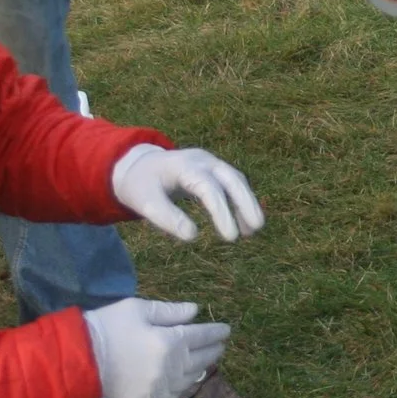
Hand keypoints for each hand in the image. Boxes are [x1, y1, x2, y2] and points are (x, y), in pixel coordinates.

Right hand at [82, 297, 230, 397]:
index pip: (203, 335)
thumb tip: (195, 312)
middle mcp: (173, 367)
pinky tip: (187, 381)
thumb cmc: (108, 327)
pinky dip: (185, 386)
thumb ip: (170, 311)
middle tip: (220, 344)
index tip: (226, 330)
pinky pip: (177, 395)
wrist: (80, 360)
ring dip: (203, 367)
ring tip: (207, 361)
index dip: (216, 332)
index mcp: (171, 341)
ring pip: (192, 378)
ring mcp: (163, 387)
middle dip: (214, 349)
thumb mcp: (138, 309)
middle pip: (202, 358)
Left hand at [111, 145, 265, 242]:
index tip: (230, 237)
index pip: (208, 187)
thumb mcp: (145, 203)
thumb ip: (166, 218)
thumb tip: (193, 236)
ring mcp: (211, 162)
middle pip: (231, 178)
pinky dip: (241, 201)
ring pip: (236, 180)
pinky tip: (244, 222)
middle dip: (246, 202)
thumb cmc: (141, 186)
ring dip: (247, 203)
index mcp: (183, 166)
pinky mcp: (214, 170)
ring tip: (253, 230)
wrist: (139, 165)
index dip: (221, 211)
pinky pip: (233, 183)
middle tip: (257, 228)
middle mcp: (202, 160)